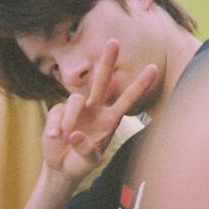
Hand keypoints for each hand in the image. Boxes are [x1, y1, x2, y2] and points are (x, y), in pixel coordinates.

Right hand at [41, 40, 156, 180]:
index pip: (128, 98)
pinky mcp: (58, 111)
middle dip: (107, 61)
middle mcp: (95, 108)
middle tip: (114, 42)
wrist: (61, 166)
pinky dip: (54, 127)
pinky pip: (57, 112)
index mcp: (110, 118)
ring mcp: (77, 109)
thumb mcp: (90, 161)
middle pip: (102, 80)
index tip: (154, 67)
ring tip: (66, 137)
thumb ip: (87, 150)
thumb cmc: (82, 162)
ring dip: (70, 118)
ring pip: (75, 99)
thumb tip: (74, 134)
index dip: (140, 83)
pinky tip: (55, 138)